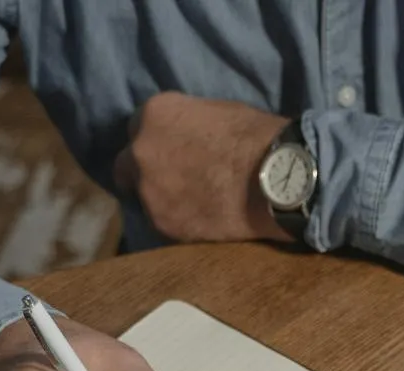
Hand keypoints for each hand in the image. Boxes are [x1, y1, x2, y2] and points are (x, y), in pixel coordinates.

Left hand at [114, 92, 289, 243]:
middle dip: (144, 171)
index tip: (171, 151)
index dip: (157, 140)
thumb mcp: (216, 112)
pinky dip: (178, 221)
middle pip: (126, 165)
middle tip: (171, 180)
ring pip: (143, 198)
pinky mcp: (164, 224)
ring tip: (193, 204)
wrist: (278, 180)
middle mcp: (140, 150)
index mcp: (155, 114)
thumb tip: (186, 135)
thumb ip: (188, 125)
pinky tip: (201, 220)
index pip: (137, 127)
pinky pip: (162, 223)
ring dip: (161, 199)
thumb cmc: (257, 138)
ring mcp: (149, 191)